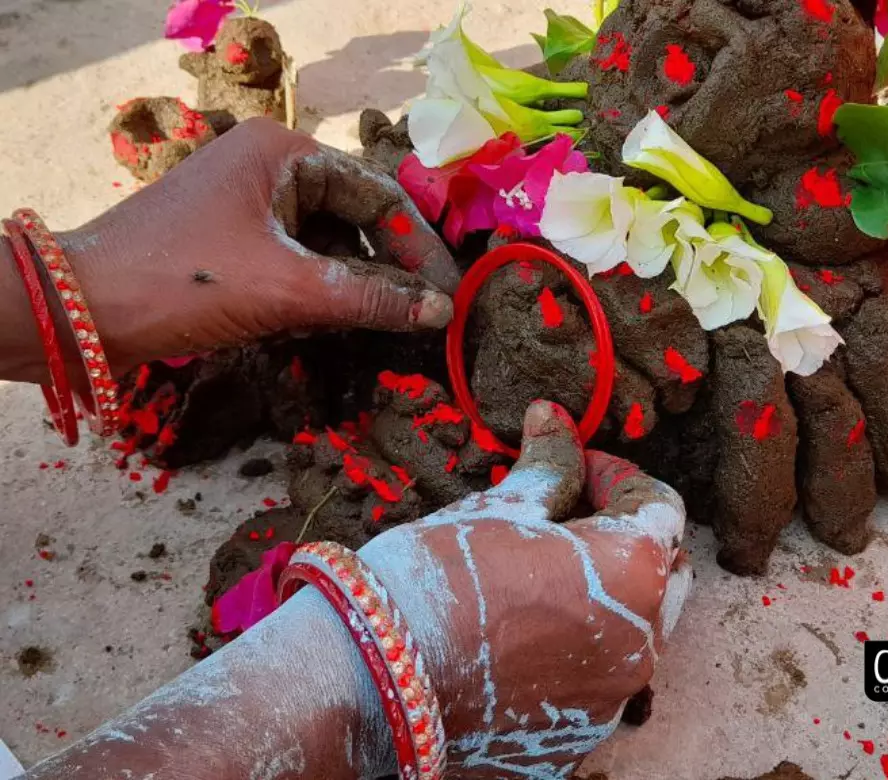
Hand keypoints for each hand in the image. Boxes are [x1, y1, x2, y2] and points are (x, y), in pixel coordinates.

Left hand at [57, 118, 459, 377]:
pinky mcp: (234, 239)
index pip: (375, 194)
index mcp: (281, 152)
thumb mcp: (286, 289)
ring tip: (389, 325)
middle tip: (426, 314)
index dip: (417, 247)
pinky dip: (322, 292)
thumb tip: (440, 311)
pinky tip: (340, 324)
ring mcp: (248, 203)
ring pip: (328, 242)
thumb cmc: (182, 282)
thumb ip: (369, 297)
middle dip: (387, 268)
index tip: (449, 293)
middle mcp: (268, 166)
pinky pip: (298, 260)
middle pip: (354, 216)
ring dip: (356, 285)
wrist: (79, 312)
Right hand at [359, 401, 691, 777]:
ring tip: (541, 581)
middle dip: (626, 538)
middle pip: (661, 573)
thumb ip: (549, 465)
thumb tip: (555, 418)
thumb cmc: (439, 578)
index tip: (575, 466)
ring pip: (634, 632)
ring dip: (606, 599)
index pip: (659, 506)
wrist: (373, 676)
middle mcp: (640, 645)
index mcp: (633, 574)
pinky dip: (577, 653)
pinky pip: (596, 684)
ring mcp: (611, 701)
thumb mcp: (502, 508)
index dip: (616, 476)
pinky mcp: (577, 738)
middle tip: (568, 519)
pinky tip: (523, 639)